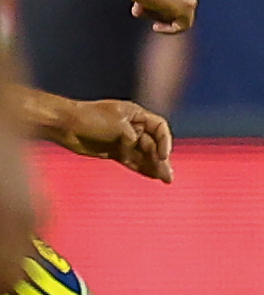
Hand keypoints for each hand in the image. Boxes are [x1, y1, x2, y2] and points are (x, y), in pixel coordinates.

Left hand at [53, 98, 172, 182]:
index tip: (162, 155)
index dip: (164, 141)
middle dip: (161, 160)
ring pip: (143, 155)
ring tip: (166, 180)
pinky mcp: (114, 152)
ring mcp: (123, 140)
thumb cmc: (90, 118)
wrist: (64, 124)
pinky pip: (132, 161)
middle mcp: (133, 127)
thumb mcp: (117, 124)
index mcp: (136, 114)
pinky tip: (152, 176)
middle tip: (168, 175)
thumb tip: (138, 150)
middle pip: (153, 144)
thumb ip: (131, 138)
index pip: (159, 127)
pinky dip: (141, 168)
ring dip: (154, 167)